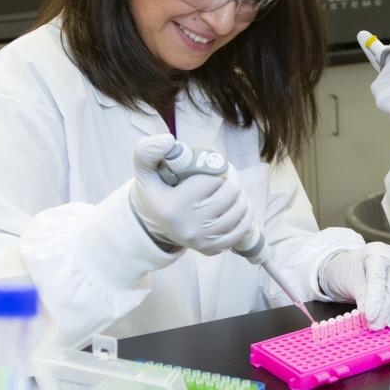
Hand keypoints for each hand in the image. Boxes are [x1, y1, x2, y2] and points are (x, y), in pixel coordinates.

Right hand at [130, 134, 253, 255]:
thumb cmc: (154, 193)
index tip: (214, 163)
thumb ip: (148, 150)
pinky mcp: (212, 249)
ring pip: (239, 210)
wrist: (152, 226)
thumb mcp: (144, 171)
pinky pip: (241, 230)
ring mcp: (202, 240)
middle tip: (227, 172)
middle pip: (229, 193)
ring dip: (241, 194)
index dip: (217, 166)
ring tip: (231, 187)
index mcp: (173, 207)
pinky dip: (245, 215)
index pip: (211, 179)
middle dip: (232, 178)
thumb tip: (168, 140)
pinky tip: (239, 205)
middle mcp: (189, 226)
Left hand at [318, 242, 389, 329]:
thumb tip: (372, 317)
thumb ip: (361, 298)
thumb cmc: (349, 272)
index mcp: (375, 253)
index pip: (378, 278)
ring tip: (385, 325)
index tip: (370, 317)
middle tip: (375, 326)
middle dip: (386, 310)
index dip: (375, 300)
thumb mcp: (348, 283)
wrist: (353, 268)